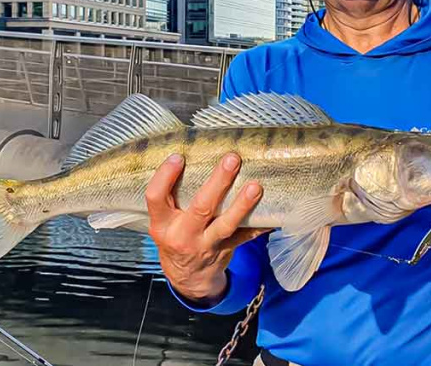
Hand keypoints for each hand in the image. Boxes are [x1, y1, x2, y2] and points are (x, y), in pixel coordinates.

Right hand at [145, 153, 268, 304]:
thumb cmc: (175, 235)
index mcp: (162, 223)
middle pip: (200, 207)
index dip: (165, 177)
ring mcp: (206, 245)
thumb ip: (171, 195)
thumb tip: (192, 151)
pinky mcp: (225, 250)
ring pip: (226, 225)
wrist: (187, 277)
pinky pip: (245, 237)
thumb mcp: (163, 220)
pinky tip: (274, 213)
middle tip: (232, 159)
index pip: (156, 198)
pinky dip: (260, 225)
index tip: (179, 156)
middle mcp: (183, 235)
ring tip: (256, 187)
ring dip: (242, 205)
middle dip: (218, 182)